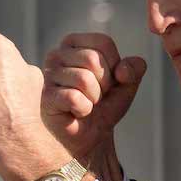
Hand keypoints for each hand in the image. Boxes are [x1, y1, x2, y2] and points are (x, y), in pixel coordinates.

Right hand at [41, 33, 146, 180]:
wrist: (90, 137)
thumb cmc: (104, 105)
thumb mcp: (127, 84)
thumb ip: (134, 69)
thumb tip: (123, 70)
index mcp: (74, 44)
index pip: (103, 43)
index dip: (115, 65)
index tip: (109, 81)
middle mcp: (57, 54)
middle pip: (92, 59)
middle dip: (104, 83)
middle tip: (96, 96)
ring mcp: (48, 76)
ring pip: (84, 79)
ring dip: (94, 98)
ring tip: (87, 104)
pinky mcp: (46, 98)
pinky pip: (74, 98)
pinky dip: (84, 109)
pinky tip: (76, 113)